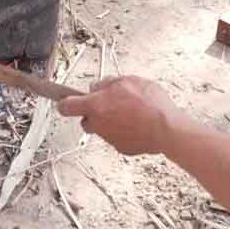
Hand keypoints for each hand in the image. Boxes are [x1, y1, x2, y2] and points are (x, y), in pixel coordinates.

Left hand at [57, 76, 183, 156]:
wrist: (167, 129)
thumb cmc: (149, 103)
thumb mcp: (128, 80)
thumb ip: (107, 83)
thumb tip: (97, 86)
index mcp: (96, 105)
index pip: (67, 106)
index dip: (64, 103)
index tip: (63, 101)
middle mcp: (98, 124)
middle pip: (86, 120)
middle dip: (94, 113)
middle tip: (110, 104)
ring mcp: (109, 138)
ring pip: (102, 128)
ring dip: (110, 121)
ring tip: (130, 113)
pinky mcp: (121, 148)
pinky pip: (117, 137)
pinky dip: (124, 131)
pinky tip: (138, 124)